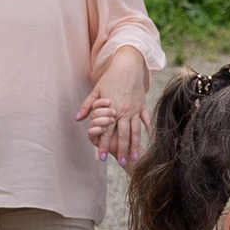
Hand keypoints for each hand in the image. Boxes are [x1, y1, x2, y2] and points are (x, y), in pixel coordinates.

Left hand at [81, 47, 148, 167]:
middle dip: (122, 150)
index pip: (106, 131)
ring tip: (137, 157)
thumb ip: (87, 106)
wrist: (128, 66)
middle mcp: (124, 111)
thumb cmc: (110, 78)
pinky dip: (150, 131)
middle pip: (123, 134)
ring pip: (136, 131)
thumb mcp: (96, 90)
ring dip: (136, 145)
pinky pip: (147, 121)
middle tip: (122, 163)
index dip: (104, 145)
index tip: (102, 157)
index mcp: (111, 109)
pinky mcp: (143, 106)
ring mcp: (135, 110)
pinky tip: (153, 141)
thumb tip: (77, 118)